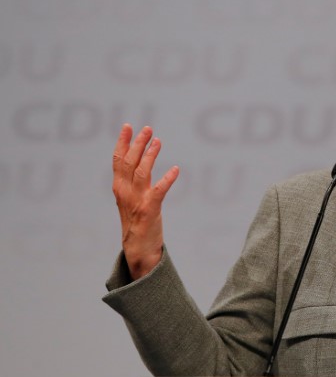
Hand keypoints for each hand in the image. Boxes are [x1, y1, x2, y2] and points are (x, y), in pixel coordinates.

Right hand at [112, 124, 178, 279]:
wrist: (138, 250)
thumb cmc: (137, 223)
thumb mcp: (131, 200)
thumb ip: (133, 182)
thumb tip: (140, 161)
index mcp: (119, 188)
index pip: (118, 161)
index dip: (122, 142)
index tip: (127, 126)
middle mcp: (125, 193)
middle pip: (129, 162)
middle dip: (138, 143)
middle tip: (147, 129)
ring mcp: (136, 201)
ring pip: (141, 172)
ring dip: (150, 155)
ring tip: (158, 141)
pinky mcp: (150, 211)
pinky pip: (159, 191)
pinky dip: (167, 179)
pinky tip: (176, 170)